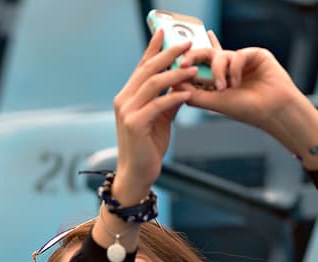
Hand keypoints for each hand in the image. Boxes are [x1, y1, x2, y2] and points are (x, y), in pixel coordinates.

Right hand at [110, 30, 198, 203]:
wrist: (137, 174)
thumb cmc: (148, 147)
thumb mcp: (161, 118)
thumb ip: (169, 100)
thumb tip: (184, 84)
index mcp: (128, 96)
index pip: (142, 66)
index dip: (153, 48)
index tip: (165, 32)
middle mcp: (123, 100)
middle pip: (147, 70)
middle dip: (168, 54)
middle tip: (187, 44)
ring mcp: (127, 112)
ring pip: (152, 84)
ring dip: (175, 74)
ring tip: (194, 68)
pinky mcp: (134, 125)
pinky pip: (157, 104)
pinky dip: (174, 97)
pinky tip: (188, 93)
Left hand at [183, 36, 317, 156]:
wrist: (272, 109)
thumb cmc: (245, 109)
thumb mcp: (214, 102)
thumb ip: (194, 94)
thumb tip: (172, 86)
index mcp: (217, 79)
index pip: (198, 66)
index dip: (186, 63)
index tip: (174, 67)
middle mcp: (228, 68)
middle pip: (205, 54)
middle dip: (192, 57)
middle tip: (183, 63)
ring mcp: (241, 60)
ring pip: (219, 55)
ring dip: (218, 71)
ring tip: (224, 88)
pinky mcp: (254, 54)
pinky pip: (236, 55)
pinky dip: (233, 69)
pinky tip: (238, 82)